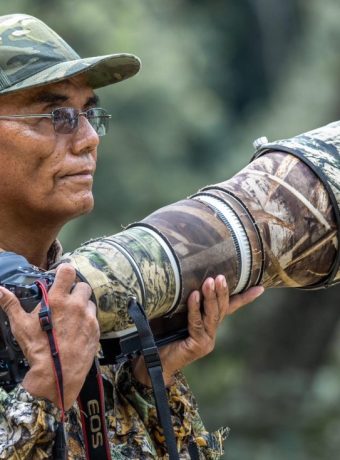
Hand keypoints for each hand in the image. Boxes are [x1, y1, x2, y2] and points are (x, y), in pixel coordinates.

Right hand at [0, 264, 98, 409]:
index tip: (63, 275)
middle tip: (67, 300)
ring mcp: (88, 317)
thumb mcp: (21, 325)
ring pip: (90, 302)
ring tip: (73, 316)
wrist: (57, 375)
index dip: (66, 270)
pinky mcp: (96, 330)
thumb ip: (11, 304)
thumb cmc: (37, 349)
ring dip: (83, 305)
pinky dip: (87, 320)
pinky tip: (78, 329)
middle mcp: (76, 305)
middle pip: (83, 286)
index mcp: (58, 300)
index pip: (68, 271)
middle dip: (75, 290)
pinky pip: (94, 318)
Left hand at [133, 276, 263, 385]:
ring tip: (210, 281)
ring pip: (213, 315)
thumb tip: (180, 275)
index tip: (260, 288)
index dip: (244, 298)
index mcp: (209, 324)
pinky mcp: (198, 346)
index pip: (230, 308)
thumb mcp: (174, 314)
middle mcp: (211, 332)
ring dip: (212, 297)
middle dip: (223, 292)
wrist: (152, 361)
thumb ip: (182, 300)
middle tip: (221, 276)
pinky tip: (194, 295)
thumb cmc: (161, 335)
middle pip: (222, 309)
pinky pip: (197, 323)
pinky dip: (195, 308)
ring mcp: (206, 340)